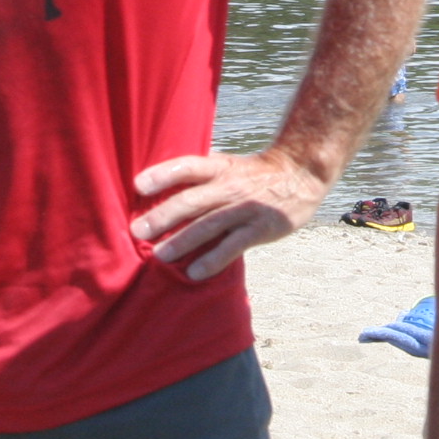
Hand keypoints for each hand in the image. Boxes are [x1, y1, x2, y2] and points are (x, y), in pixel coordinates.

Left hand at [132, 146, 327, 280]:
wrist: (301, 173)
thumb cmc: (256, 173)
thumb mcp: (229, 165)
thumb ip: (201, 178)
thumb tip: (161, 192)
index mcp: (220, 168)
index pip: (188, 167)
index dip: (163, 174)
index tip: (138, 186)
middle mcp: (230, 186)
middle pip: (192, 200)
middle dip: (163, 216)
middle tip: (137, 231)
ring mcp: (245, 208)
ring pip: (209, 225)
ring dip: (182, 241)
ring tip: (159, 255)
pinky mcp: (260, 229)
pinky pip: (232, 246)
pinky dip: (212, 260)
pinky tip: (193, 273)